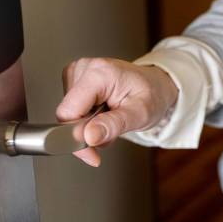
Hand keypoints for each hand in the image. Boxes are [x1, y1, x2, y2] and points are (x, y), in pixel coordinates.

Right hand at [56, 57, 177, 166]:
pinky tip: (102, 114)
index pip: (69, 112)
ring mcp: (78, 71)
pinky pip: (71, 110)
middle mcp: (85, 67)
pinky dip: (86, 120)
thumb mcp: (140, 114)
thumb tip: (89, 136)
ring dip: (88, 128)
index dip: (76, 137)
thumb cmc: (152, 95)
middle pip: (67, 114)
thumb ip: (114, 125)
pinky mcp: (75, 79)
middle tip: (110, 134)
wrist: (155, 85)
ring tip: (110, 120)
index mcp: (100, 72)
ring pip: (68, 115)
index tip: (91, 153)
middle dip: (86, 134)